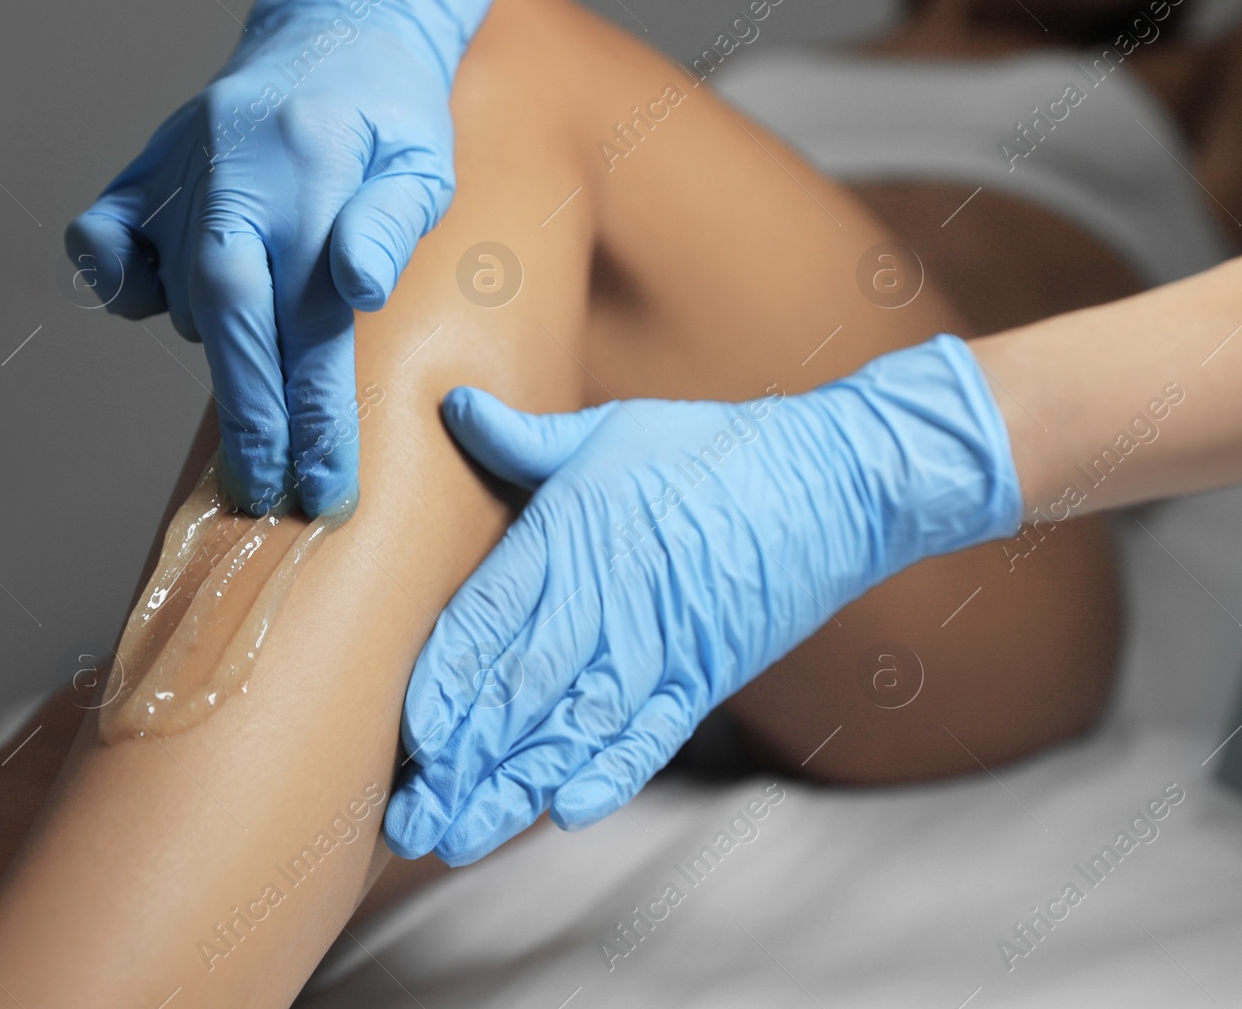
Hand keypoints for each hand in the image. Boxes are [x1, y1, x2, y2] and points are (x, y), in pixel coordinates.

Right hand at [64, 0, 492, 515]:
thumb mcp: (424, 162)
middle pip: (232, 320)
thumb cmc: (391, 116)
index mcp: (313, 166)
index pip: (313, 316)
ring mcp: (179, 169)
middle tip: (272, 495)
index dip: (316, 411)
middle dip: (253, 419)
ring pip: (188, 298)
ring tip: (264, 425)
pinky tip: (162, 310)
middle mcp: (233, 170)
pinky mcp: (145, 171)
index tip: (324, 485)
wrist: (335, 34)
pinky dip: (121, 287)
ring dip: (227, 365)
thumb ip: (393, 223)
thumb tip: (358, 287)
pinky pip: (105, 244)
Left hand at [383, 334, 1022, 862]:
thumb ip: (526, 439)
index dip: (443, 686)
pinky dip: (613, 775)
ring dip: (514, 788)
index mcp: (569, 532)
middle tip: (408, 820)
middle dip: (460, 762)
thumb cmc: (714, 449)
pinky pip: (653, 735)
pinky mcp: (706, 673)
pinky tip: (569, 813)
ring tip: (461, 838)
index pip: (486, 620)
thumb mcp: (612, 427)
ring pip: (573, 728)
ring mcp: (659, 641)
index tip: (408, 737)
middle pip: (517, 692)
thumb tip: (454, 404)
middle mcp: (607, 594)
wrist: (833, 479)